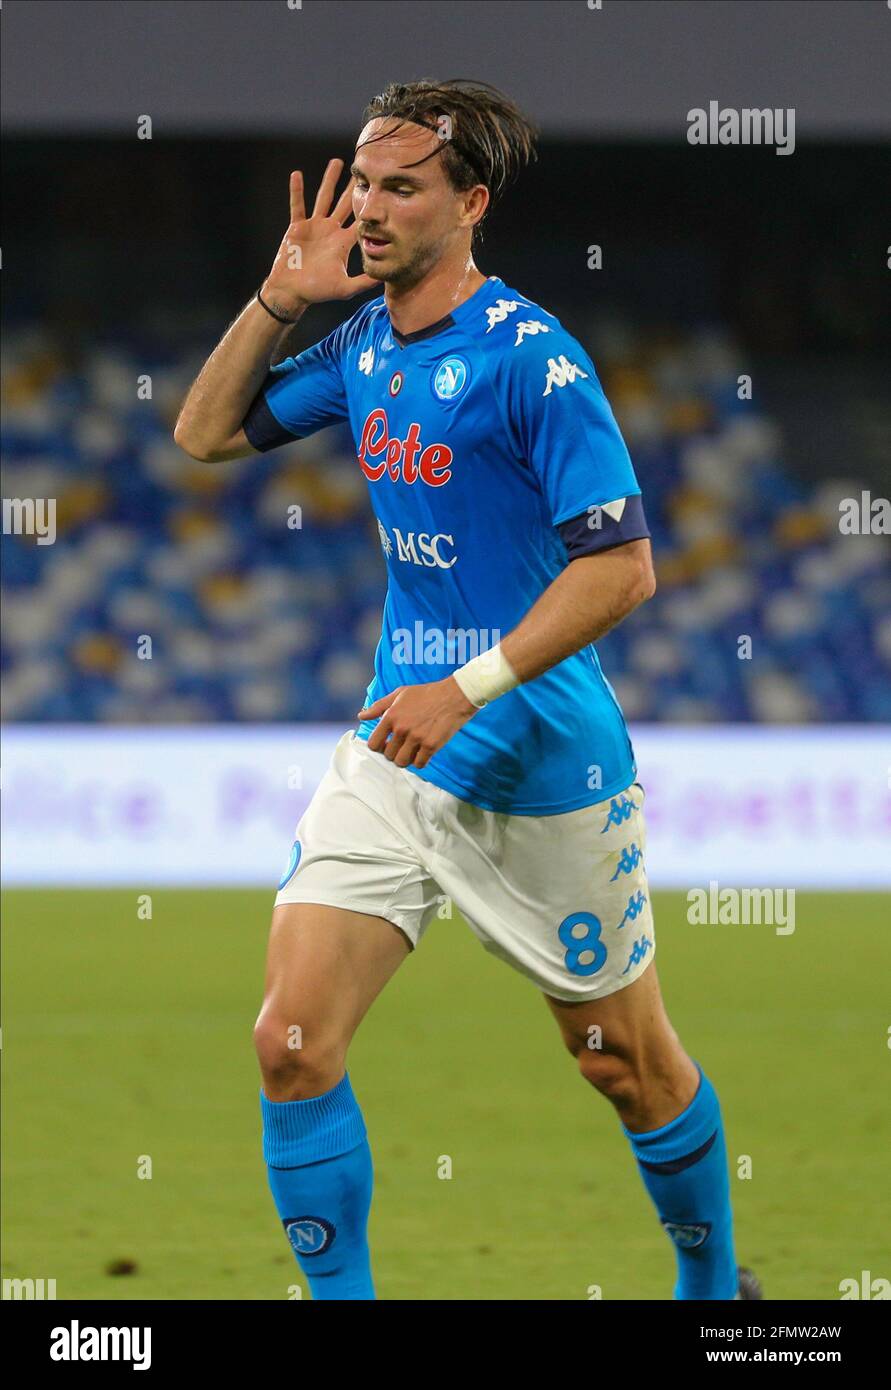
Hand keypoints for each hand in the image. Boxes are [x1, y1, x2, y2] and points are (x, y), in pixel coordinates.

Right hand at [261, 160, 378, 316]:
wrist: (292, 291)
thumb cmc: (318, 291)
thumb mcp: (345, 288)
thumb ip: (364, 282)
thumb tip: (384, 278)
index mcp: (343, 243)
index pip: (360, 222)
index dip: (369, 209)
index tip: (379, 191)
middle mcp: (331, 231)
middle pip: (345, 204)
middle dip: (353, 188)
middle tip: (363, 169)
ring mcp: (314, 227)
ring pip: (324, 198)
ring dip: (330, 180)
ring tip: (337, 162)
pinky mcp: (297, 227)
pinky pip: (297, 206)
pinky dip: (296, 191)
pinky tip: (297, 175)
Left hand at [358, 677, 478, 767]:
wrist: (454, 696)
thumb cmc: (426, 693)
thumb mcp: (399, 694)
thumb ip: (378, 706)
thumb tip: (361, 716)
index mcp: (391, 716)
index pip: (373, 744)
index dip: (378, 747)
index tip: (386, 744)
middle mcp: (402, 728)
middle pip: (388, 755)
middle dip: (393, 753)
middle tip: (402, 747)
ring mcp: (416, 738)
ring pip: (402, 762)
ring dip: (405, 760)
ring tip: (411, 751)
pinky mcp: (431, 746)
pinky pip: (419, 764)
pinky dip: (420, 762)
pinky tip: (423, 753)